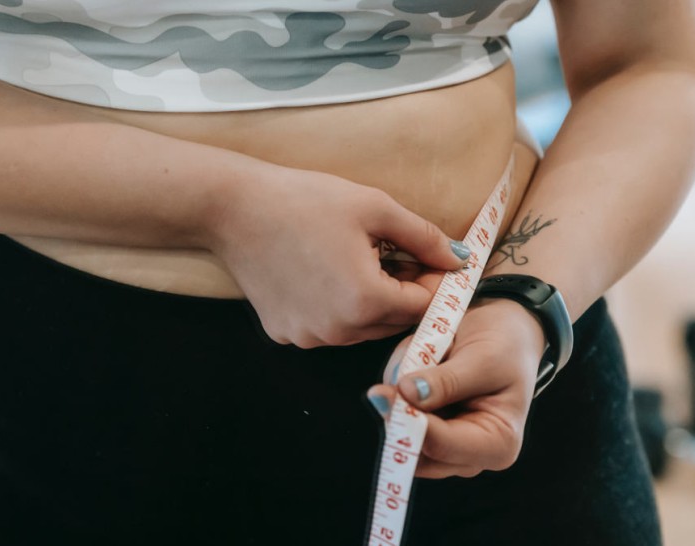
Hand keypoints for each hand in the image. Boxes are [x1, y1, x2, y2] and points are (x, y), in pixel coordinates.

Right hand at [209, 166, 468, 347]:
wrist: (234, 209)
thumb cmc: (305, 200)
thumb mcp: (375, 208)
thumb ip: (424, 237)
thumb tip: (459, 260)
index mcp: (366, 301)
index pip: (423, 306)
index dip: (433, 281)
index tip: (428, 257)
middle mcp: (338, 330)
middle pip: (393, 322)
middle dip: (402, 292)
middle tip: (392, 254)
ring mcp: (308, 336)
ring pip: (360, 328)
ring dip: (369, 302)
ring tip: (356, 260)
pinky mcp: (285, 333)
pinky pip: (326, 327)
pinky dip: (334, 307)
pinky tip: (321, 272)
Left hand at [368, 299, 545, 476]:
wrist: (505, 331)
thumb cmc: (506, 346)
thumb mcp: (483, 358)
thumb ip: (446, 381)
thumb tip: (406, 394)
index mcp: (498, 444)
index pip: (442, 446)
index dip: (409, 422)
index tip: (380, 393)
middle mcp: (471, 456)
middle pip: (415, 451)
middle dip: (400, 412)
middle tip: (394, 377)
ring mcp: (446, 446)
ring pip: (400, 434)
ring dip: (398, 398)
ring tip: (421, 360)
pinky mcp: (427, 430)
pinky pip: (396, 417)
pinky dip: (398, 392)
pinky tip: (418, 366)